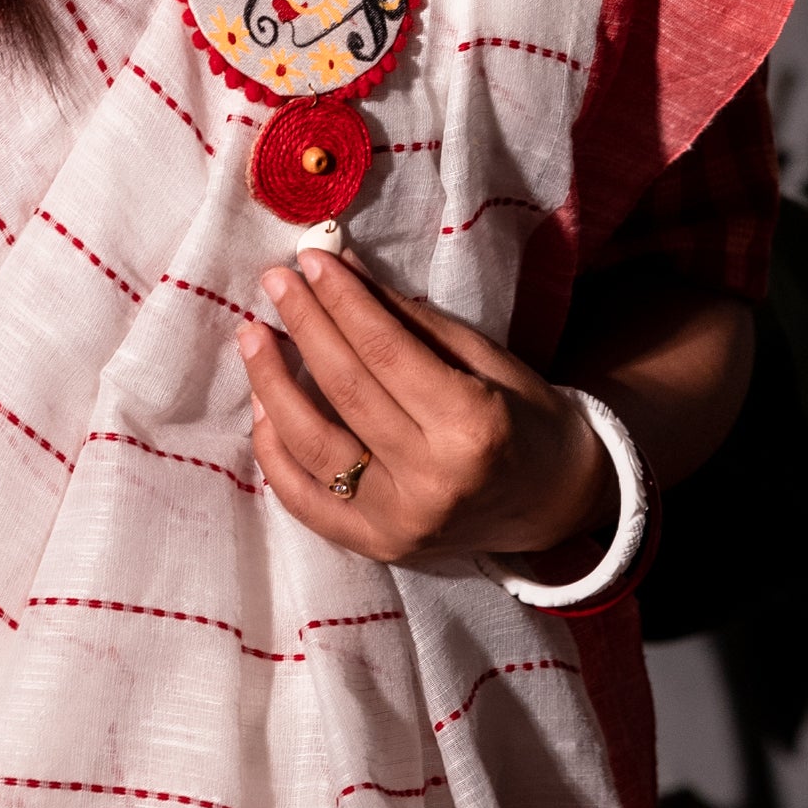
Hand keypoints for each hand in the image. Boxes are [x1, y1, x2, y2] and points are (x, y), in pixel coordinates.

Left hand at [238, 248, 612, 568]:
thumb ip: (408, 319)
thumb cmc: (523, 416)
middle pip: (346, 391)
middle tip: (276, 281)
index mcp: (471, 426)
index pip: (385, 352)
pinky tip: (261, 405)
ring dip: (272, 385)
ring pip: (312, 446)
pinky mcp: (376, 547)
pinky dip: (275, 451)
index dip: (342, 301)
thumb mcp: (482, 356)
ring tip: (254, 337)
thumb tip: (341, 268)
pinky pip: (304, 500)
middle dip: (304, 326)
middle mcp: (432, 481)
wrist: (553, 500)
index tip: (310, 260)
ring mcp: (399, 523)